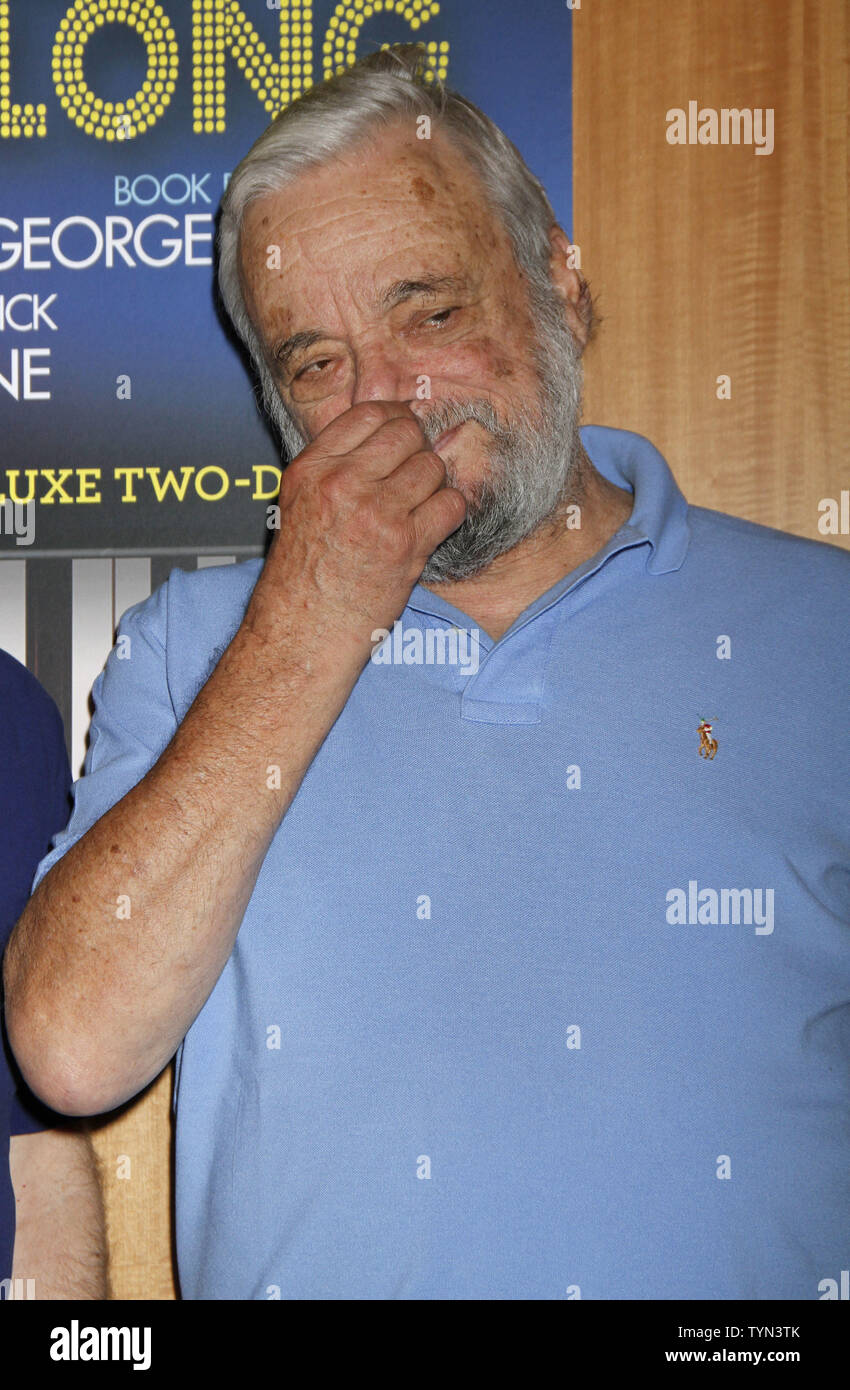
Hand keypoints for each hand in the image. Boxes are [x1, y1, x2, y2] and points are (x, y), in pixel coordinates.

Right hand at [251, 400, 466, 654]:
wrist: (302, 632)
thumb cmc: (301, 577)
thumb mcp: (298, 506)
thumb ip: (335, 468)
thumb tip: (386, 434)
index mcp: (311, 469)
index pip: (369, 413)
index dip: (397, 418)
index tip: (405, 432)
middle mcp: (342, 483)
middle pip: (407, 433)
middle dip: (419, 449)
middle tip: (416, 473)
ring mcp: (375, 512)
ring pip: (432, 467)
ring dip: (435, 485)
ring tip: (419, 508)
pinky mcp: (406, 544)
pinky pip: (451, 505)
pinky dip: (450, 513)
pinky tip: (433, 528)